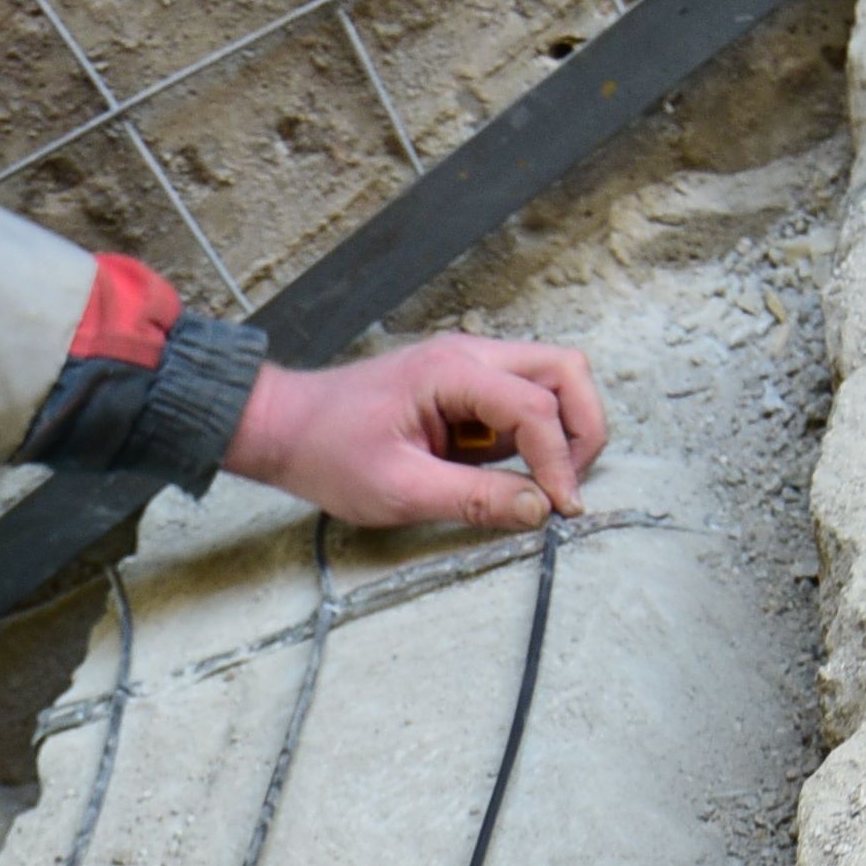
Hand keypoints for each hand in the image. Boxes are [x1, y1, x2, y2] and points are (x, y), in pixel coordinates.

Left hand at [226, 330, 602, 534]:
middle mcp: (469, 357)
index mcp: (452, 372)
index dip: (560, 462)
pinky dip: (533, 436)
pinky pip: (522, 402)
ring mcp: (469, 369)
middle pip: (565, 370)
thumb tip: (539, 509)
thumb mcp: (399, 490)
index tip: (562, 509)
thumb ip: (475, 499)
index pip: (537, 407)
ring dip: (561, 430)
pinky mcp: (465, 389)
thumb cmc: (326, 451)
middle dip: (582, 428)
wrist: (283, 427)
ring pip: (552, 380)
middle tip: (567, 484)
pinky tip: (505, 472)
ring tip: (540, 482)